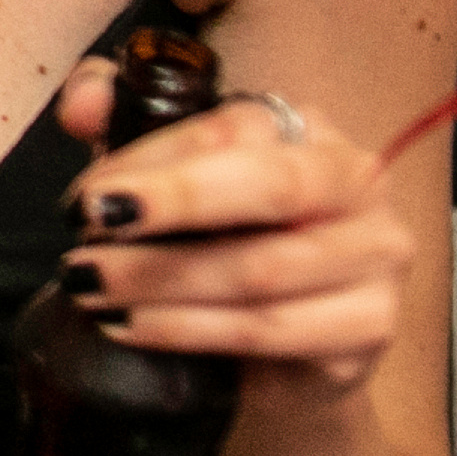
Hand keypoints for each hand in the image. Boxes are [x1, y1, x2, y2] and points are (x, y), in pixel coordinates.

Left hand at [52, 63, 409, 392]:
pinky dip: (192, 332)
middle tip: (92, 231)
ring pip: (264, 270)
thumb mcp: (170, 179)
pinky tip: (133, 328)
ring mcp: (374, 257)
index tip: (87, 196)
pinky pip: (272, 331)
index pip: (231, 130)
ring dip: (165, 281)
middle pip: (270, 187)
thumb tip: (82, 106)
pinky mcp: (369, 327)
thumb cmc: (224, 244)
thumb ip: (122, 120)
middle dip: (174, 204)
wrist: (282, 350)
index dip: (153, 160)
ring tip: (94, 288)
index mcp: (307, 131)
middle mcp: (356, 184)